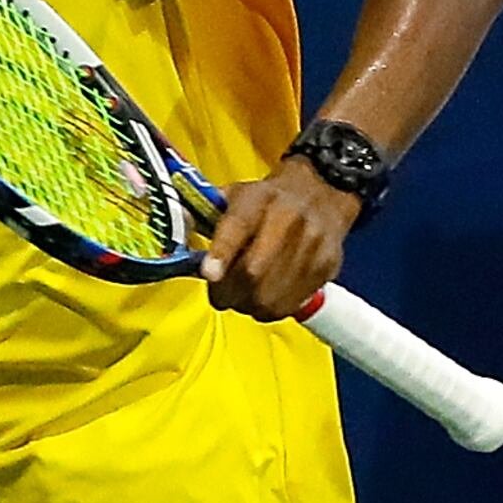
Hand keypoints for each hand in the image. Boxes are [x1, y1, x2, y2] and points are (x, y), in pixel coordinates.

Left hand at [201, 159, 359, 318]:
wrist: (322, 192)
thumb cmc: (268, 199)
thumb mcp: (236, 194)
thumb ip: (205, 212)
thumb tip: (176, 224)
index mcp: (259, 198)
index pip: (239, 225)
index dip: (222, 253)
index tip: (208, 274)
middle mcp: (288, 219)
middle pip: (254, 270)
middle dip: (229, 291)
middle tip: (219, 295)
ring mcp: (311, 246)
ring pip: (272, 295)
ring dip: (248, 305)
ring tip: (240, 299)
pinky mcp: (326, 268)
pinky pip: (292, 304)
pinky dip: (271, 310)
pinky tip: (263, 300)